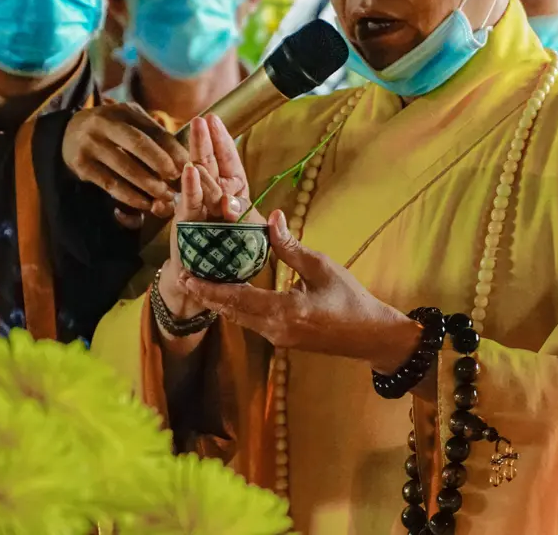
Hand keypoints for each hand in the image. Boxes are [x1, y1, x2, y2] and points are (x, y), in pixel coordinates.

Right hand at [63, 102, 189, 217]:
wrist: (67, 134)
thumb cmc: (113, 133)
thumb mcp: (131, 124)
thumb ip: (154, 137)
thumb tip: (186, 161)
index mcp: (125, 111)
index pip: (155, 130)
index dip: (174, 149)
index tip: (189, 166)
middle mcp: (105, 123)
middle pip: (139, 144)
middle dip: (162, 164)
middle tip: (177, 180)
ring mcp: (90, 143)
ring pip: (125, 166)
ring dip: (148, 185)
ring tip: (165, 197)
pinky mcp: (81, 164)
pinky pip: (110, 183)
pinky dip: (130, 196)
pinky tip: (144, 204)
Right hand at [158, 116, 251, 324]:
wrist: (207, 283)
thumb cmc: (231, 258)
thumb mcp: (252, 238)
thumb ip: (262, 226)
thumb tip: (276, 216)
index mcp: (232, 196)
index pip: (228, 163)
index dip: (223, 142)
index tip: (216, 120)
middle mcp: (212, 198)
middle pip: (210, 163)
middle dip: (206, 140)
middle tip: (201, 118)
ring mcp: (197, 208)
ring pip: (198, 176)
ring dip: (197, 153)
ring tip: (196, 131)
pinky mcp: (187, 222)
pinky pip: (189, 201)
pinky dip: (190, 186)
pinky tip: (189, 168)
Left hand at [178, 210, 421, 373]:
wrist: (371, 335)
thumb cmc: (351, 300)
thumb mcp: (323, 268)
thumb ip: (292, 248)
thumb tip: (272, 218)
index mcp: (283, 311)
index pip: (236, 299)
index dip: (209, 288)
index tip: (187, 277)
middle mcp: (274, 329)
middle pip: (231, 312)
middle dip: (208, 295)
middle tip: (185, 277)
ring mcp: (278, 337)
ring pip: (240, 319)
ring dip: (221, 302)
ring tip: (202, 284)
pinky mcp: (283, 339)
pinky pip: (252, 322)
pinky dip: (238, 308)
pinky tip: (231, 295)